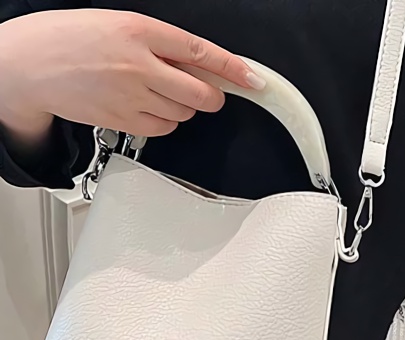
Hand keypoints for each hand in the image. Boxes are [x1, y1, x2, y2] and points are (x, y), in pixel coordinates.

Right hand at [0, 9, 264, 140]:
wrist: (31, 64)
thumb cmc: (72, 40)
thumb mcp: (119, 25)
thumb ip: (161, 45)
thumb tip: (199, 66)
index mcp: (141, 30)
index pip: (202, 53)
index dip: (233, 69)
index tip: (253, 80)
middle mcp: (139, 64)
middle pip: (201, 94)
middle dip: (212, 97)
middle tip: (208, 95)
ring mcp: (131, 95)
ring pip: (184, 115)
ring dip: (183, 108)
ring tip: (157, 93)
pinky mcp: (123, 120)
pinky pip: (163, 129)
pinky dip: (165, 123)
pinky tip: (147, 108)